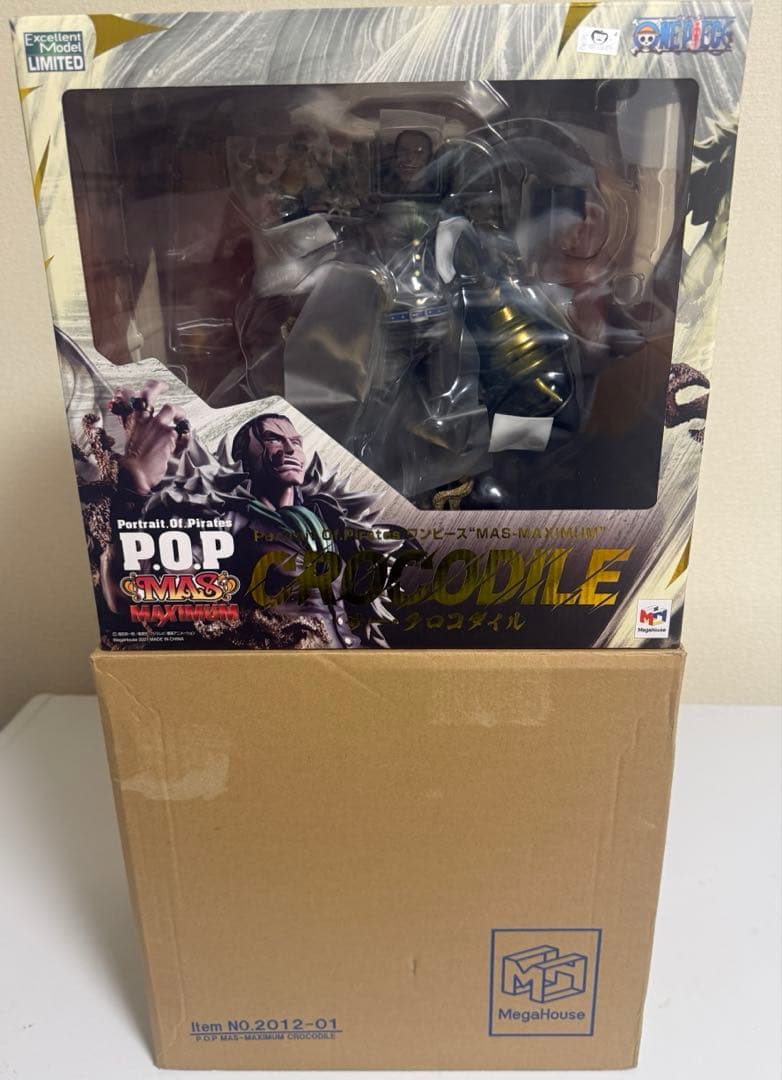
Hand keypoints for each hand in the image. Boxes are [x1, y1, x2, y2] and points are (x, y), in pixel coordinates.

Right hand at [109, 380, 190, 495]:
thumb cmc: (130, 462)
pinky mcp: (169, 435)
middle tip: (164, 386)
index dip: (127, 390)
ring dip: (179, 412)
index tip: (127, 389)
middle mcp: (142, 418)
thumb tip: (123, 414)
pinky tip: (185, 441)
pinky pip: (183, 431)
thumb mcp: (125, 438)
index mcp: (130, 419)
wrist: (134, 475)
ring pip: (170, 408)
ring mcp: (156, 424)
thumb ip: (127, 423)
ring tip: (181, 419)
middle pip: (148, 392)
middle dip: (157, 385)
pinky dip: (186, 436)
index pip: (126, 395)